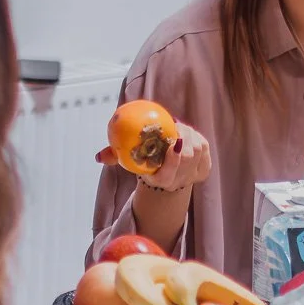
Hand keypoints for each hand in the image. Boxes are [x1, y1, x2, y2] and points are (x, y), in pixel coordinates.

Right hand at [96, 121, 211, 194]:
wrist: (164, 176)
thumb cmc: (142, 162)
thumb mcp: (128, 159)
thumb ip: (114, 156)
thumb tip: (99, 156)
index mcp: (161, 180)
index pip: (170, 172)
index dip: (174, 156)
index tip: (172, 139)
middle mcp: (179, 180)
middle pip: (188, 156)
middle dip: (184, 136)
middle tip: (174, 123)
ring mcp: (194, 174)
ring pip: (197, 148)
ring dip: (189, 133)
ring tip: (178, 126)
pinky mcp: (204, 168)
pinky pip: (204, 146)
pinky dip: (196, 136)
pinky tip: (187, 133)